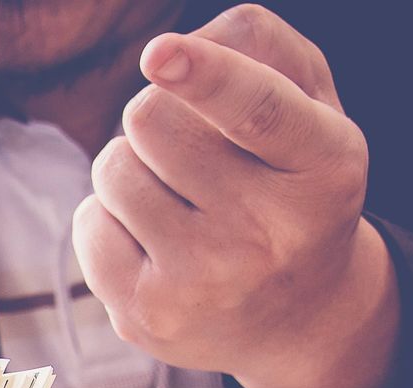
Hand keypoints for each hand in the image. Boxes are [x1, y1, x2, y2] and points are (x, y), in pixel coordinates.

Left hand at [73, 4, 398, 387]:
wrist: (299, 316)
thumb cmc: (294, 181)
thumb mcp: (312, 107)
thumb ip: (262, 47)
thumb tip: (173, 53)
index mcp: (324, 167)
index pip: (256, 111)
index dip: (204, 75)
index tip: (160, 52)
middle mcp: (268, 234)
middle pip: (151, 118)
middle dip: (158, 114)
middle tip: (193, 149)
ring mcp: (204, 282)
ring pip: (113, 167)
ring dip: (134, 166)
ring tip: (181, 198)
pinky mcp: (147, 315)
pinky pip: (88, 220)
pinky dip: (110, 216)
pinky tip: (156, 241)